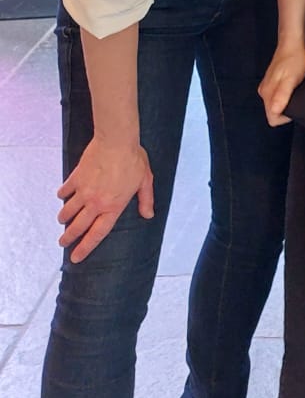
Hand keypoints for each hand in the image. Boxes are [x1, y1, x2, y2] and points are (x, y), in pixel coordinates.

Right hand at [57, 136, 153, 262]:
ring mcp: (84, 191)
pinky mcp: (76, 177)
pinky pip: (65, 190)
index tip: (76, 257)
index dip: (85, 247)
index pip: (97, 234)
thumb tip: (148, 215)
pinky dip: (63, 195)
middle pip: (78, 226)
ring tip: (63, 220)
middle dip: (69, 238)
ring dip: (64, 218)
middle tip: (63, 243)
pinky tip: (63, 196)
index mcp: (113, 207)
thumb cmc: (133, 159)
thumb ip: (146, 200)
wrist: (116, 140)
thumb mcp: (145, 180)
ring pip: (68, 211)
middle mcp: (96, 203)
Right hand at [259, 43, 304, 126]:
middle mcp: (264, 92)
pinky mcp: (271, 83)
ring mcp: (267, 87)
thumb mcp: (291, 78)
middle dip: (286, 110)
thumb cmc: (294, 59)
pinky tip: (293, 87)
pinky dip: (285, 96)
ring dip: (286, 102)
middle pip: (273, 112)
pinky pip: (276, 97)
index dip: (286, 117)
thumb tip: (275, 111)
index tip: (296, 106)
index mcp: (267, 93)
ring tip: (296, 91)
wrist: (292, 43)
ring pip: (275, 105)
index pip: (272, 118)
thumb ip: (282, 95)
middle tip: (298, 98)